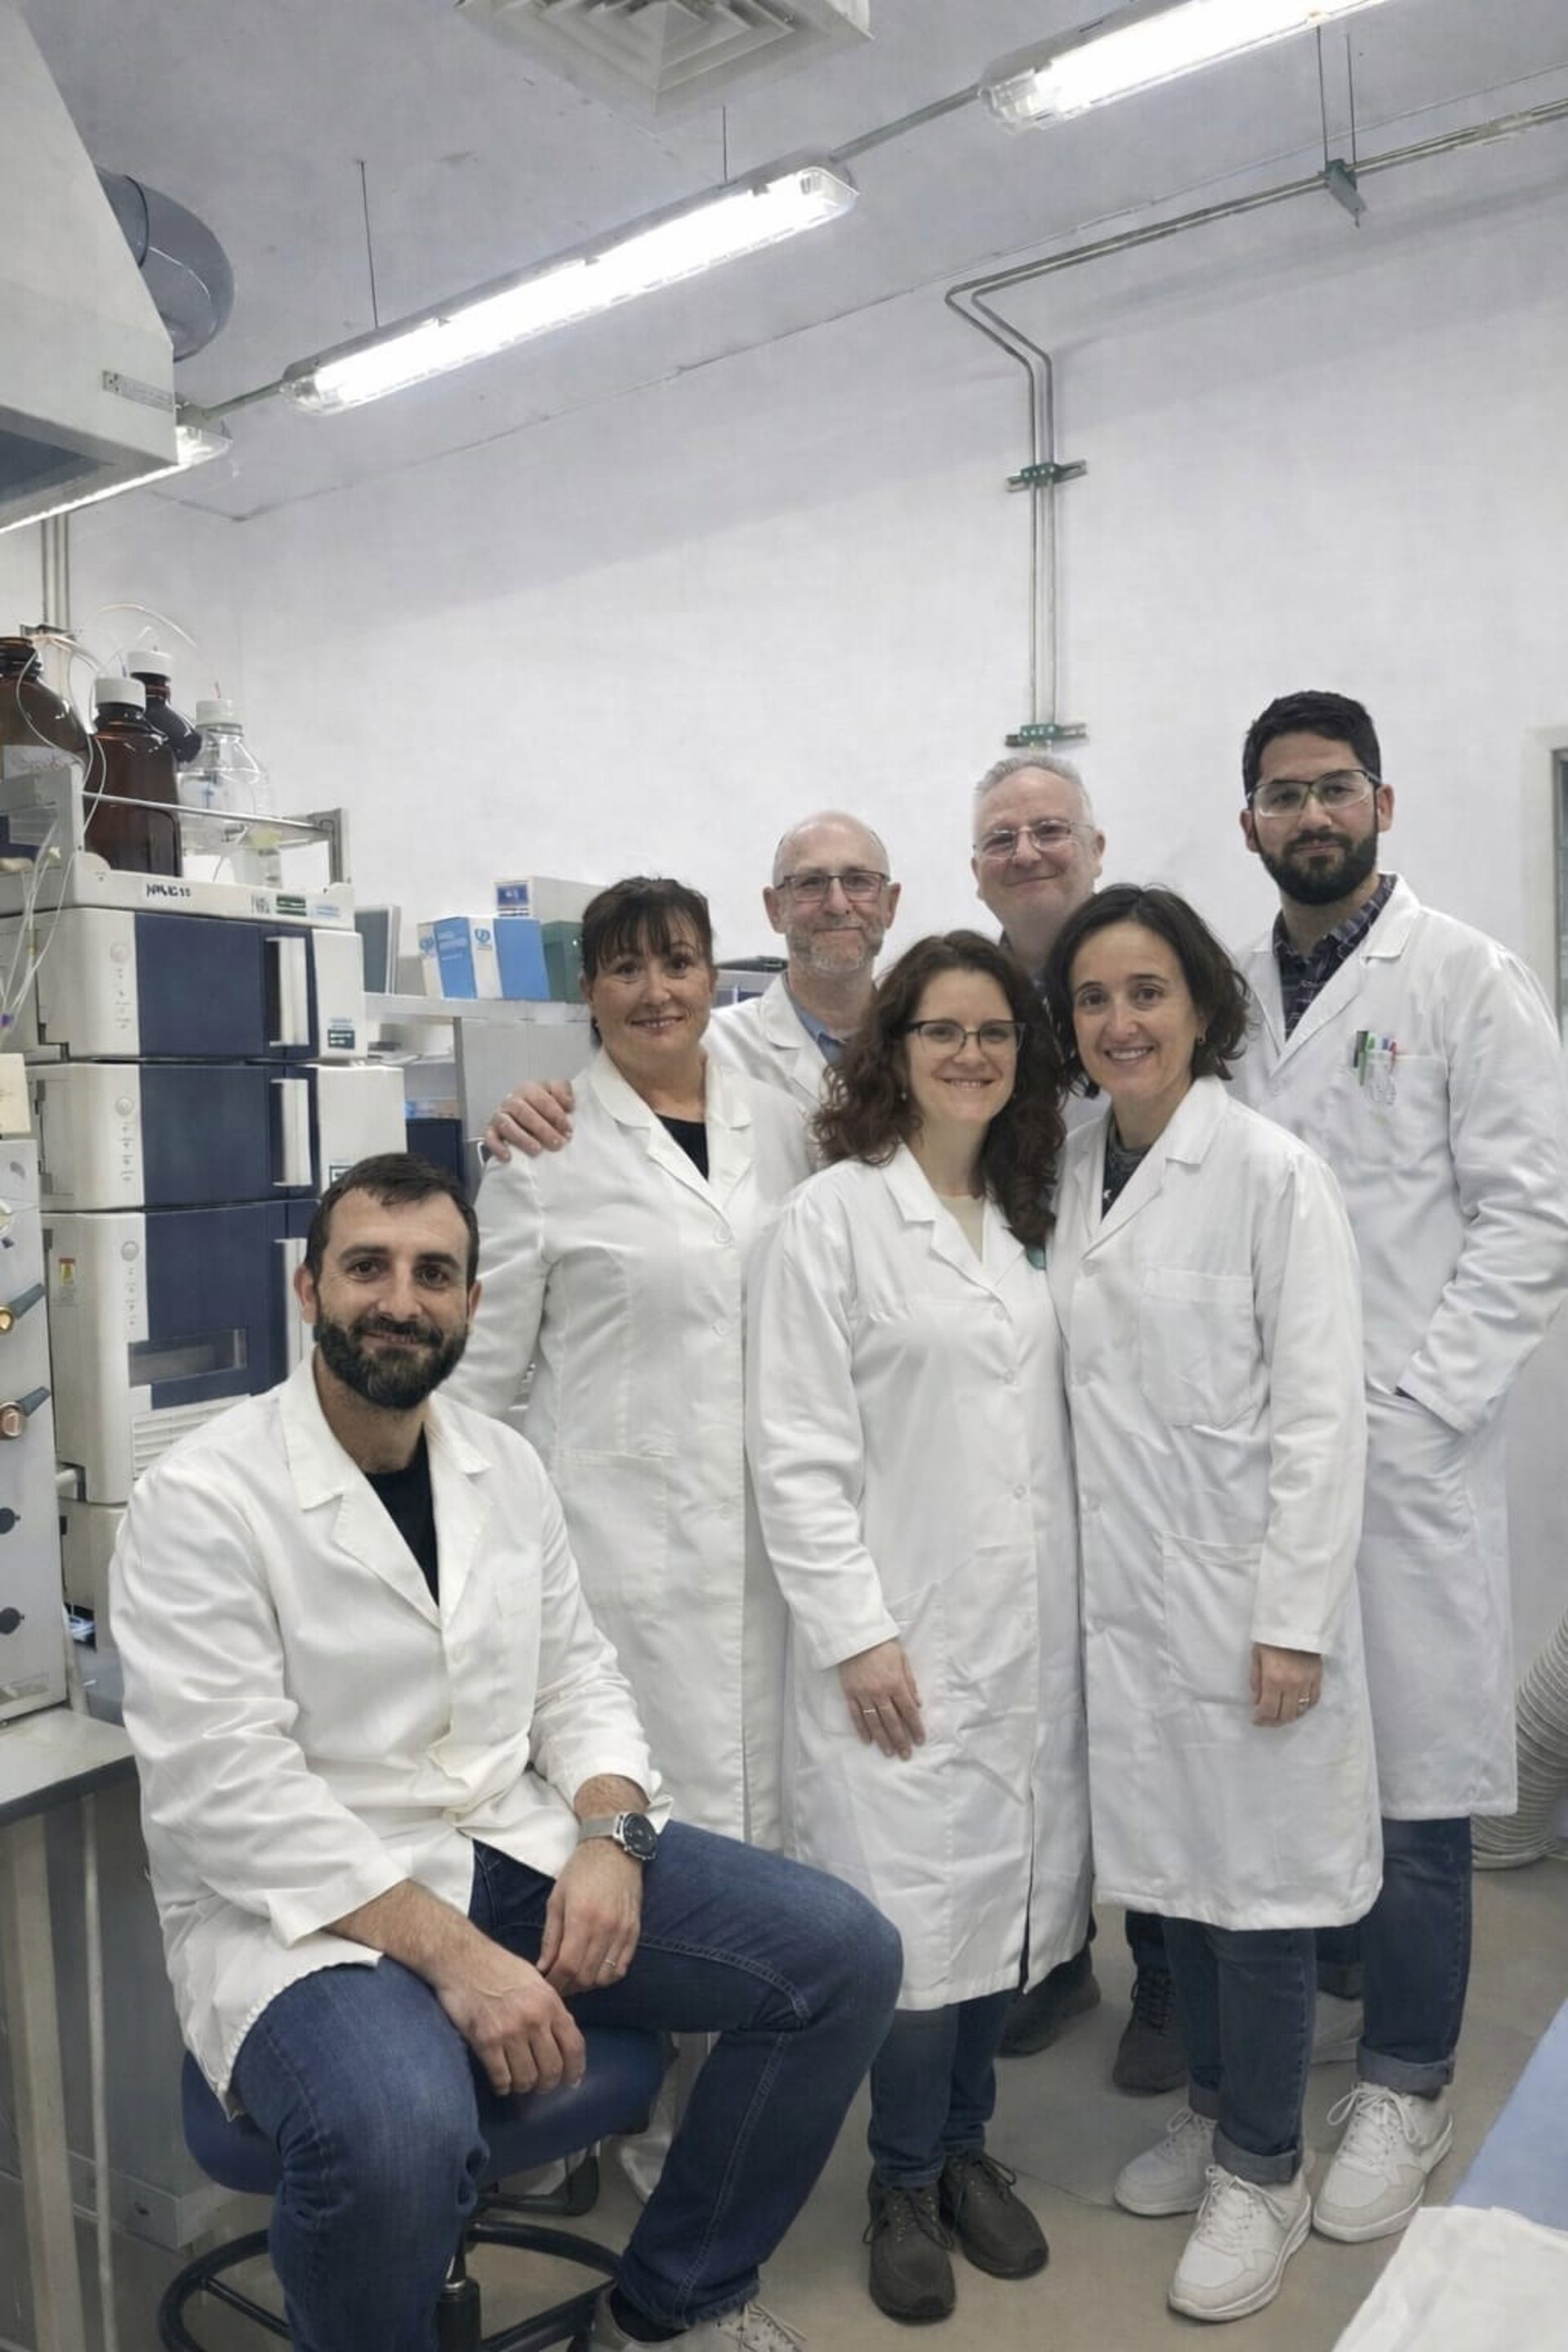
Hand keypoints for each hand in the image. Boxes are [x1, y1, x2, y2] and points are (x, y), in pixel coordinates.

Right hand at [435, 1940, 584, 2095]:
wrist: (461, 1959)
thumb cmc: (498, 1967)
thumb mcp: (535, 1981)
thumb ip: (550, 2008)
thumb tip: (563, 2037)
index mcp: (550, 2003)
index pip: (574, 2046)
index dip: (576, 2070)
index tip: (572, 2082)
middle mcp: (534, 2019)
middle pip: (552, 2069)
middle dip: (548, 2084)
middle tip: (540, 2086)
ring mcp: (510, 2032)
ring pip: (527, 2078)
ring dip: (524, 2086)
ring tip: (518, 2082)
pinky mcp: (485, 2042)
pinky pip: (501, 2078)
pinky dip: (502, 2086)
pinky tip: (500, 2083)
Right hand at [484, 1080, 576, 1160]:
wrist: (521, 1114)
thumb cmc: (540, 1105)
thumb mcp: (553, 1092)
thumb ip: (562, 1091)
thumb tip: (569, 1104)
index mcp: (528, 1089)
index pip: (541, 1099)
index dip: (556, 1114)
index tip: (568, 1129)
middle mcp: (511, 1101)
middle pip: (524, 1112)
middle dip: (542, 1129)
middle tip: (558, 1143)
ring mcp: (499, 1116)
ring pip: (507, 1125)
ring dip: (523, 1139)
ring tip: (537, 1150)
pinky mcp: (490, 1131)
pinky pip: (490, 1138)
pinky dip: (498, 1147)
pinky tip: (509, 1157)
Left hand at [538, 1837, 643, 1995]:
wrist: (614, 1849)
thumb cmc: (581, 1871)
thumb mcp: (557, 1899)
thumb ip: (550, 1936)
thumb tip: (543, 1967)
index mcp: (581, 1918)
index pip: (567, 1966)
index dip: (555, 1981)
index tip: (546, 1983)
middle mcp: (605, 1928)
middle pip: (586, 1976)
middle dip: (568, 1986)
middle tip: (558, 1982)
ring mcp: (623, 1931)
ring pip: (605, 1977)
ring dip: (588, 1984)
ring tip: (576, 1977)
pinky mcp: (635, 1931)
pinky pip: (622, 1967)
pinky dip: (608, 1976)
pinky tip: (596, 1970)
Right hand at [839, 1638, 924, 1759]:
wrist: (856, 1635)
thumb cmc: (882, 1645)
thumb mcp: (902, 1659)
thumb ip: (910, 1682)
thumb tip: (918, 1704)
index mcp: (896, 1683)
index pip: (909, 1711)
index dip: (915, 1728)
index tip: (920, 1741)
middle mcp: (880, 1692)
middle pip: (893, 1721)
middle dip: (901, 1740)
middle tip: (906, 1755)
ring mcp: (863, 1694)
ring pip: (875, 1722)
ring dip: (883, 1739)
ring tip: (889, 1752)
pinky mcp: (850, 1693)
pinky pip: (856, 1715)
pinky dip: (862, 1729)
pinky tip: (868, 1741)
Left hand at [1251, 1643, 1322, 1727]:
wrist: (1295, 1621)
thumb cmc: (1272, 1636)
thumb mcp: (1256, 1656)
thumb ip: (1256, 1681)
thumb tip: (1256, 1701)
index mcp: (1273, 1679)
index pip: (1268, 1710)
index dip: (1261, 1719)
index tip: (1256, 1719)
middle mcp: (1291, 1684)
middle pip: (1285, 1714)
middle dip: (1274, 1721)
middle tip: (1267, 1720)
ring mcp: (1306, 1682)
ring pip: (1300, 1710)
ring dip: (1289, 1716)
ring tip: (1280, 1714)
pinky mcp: (1317, 1677)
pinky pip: (1313, 1700)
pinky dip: (1305, 1707)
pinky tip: (1297, 1707)